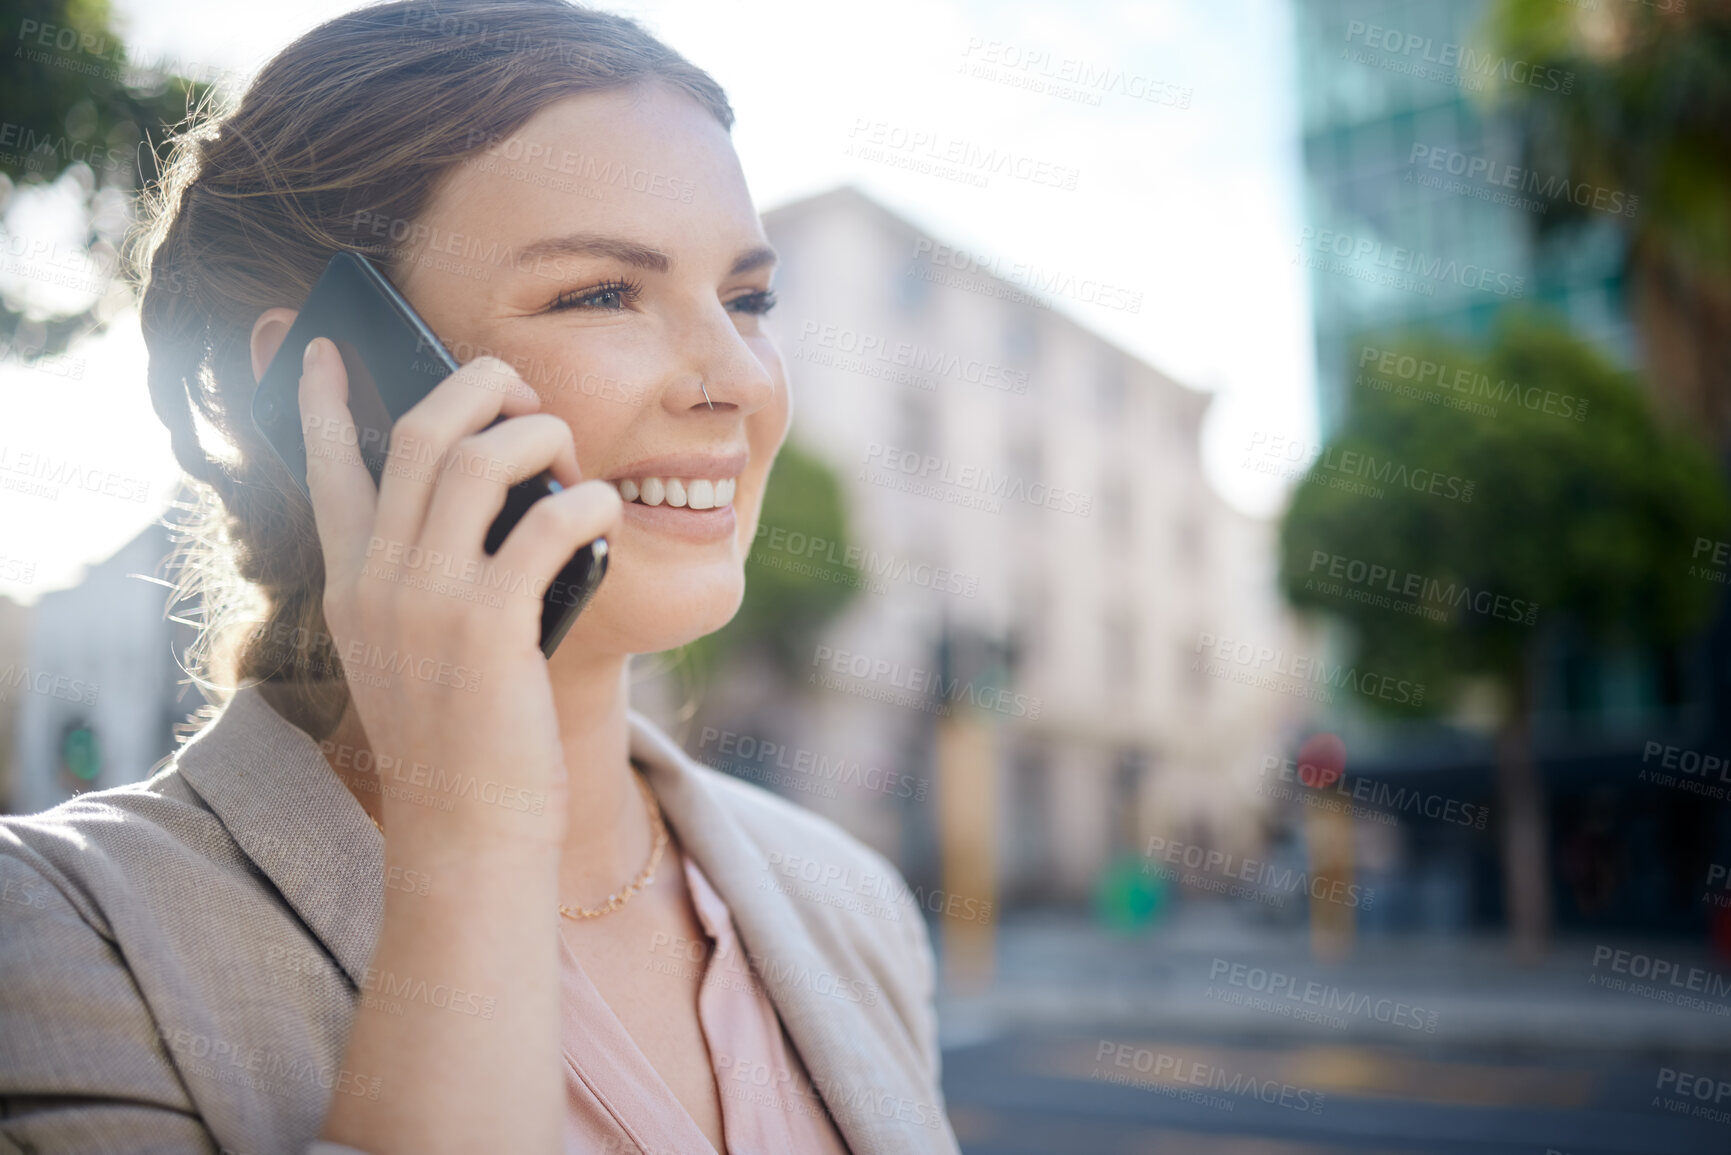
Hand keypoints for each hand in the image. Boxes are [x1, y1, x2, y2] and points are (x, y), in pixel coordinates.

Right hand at [296, 337, 620, 850]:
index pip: (324, 468)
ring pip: (480, 458)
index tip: (323, 346)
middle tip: (523, 393)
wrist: (467, 833)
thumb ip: (429, 581)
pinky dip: (585, 504)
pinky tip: (602, 515)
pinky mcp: (489, 627)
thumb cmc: (461, 742)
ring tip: (572, 461)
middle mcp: (376, 581)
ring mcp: (427, 600)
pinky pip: (545, 522)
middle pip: (420, 433)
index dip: (324, 401)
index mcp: (350, 585)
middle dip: (478, 387)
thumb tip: (496, 502)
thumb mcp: (417, 655)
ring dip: (540, 437)